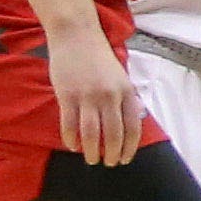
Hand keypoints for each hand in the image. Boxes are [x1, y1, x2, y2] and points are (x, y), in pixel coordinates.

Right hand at [52, 34, 142, 164]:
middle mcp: (110, 96)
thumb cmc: (98, 58)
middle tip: (109, 164)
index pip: (133, 126)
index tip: (126, 158)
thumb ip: (124, 98)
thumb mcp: (119, 77)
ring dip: (93, 151)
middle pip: (114, 134)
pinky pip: (69, 125)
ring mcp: (88, 97)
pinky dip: (71, 139)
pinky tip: (73, 146)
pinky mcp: (67, 96)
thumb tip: (127, 123)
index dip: (130, 146)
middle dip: (113, 153)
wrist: (77, 36)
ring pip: (92, 133)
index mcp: (126, 91)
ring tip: (92, 160)